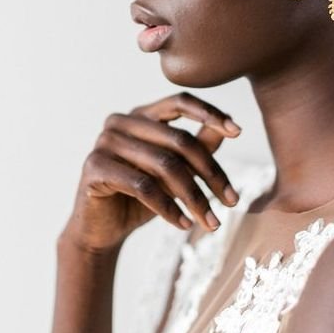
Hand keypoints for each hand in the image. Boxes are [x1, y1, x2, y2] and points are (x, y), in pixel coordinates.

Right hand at [59, 91, 241, 253]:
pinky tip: (184, 224)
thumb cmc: (141, 198)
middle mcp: (121, 122)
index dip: (209, 113)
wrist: (102, 230)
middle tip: (232, 200)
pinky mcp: (95, 167)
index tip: (238, 131)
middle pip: (179, 140)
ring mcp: (105, 142)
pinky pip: (143, 186)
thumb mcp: (175, 174)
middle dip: (211, 173)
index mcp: (141, 114)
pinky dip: (168, 208)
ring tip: (212, 221)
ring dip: (194, 197)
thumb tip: (227, 129)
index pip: (179, 102)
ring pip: (165, 165)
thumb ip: (197, 149)